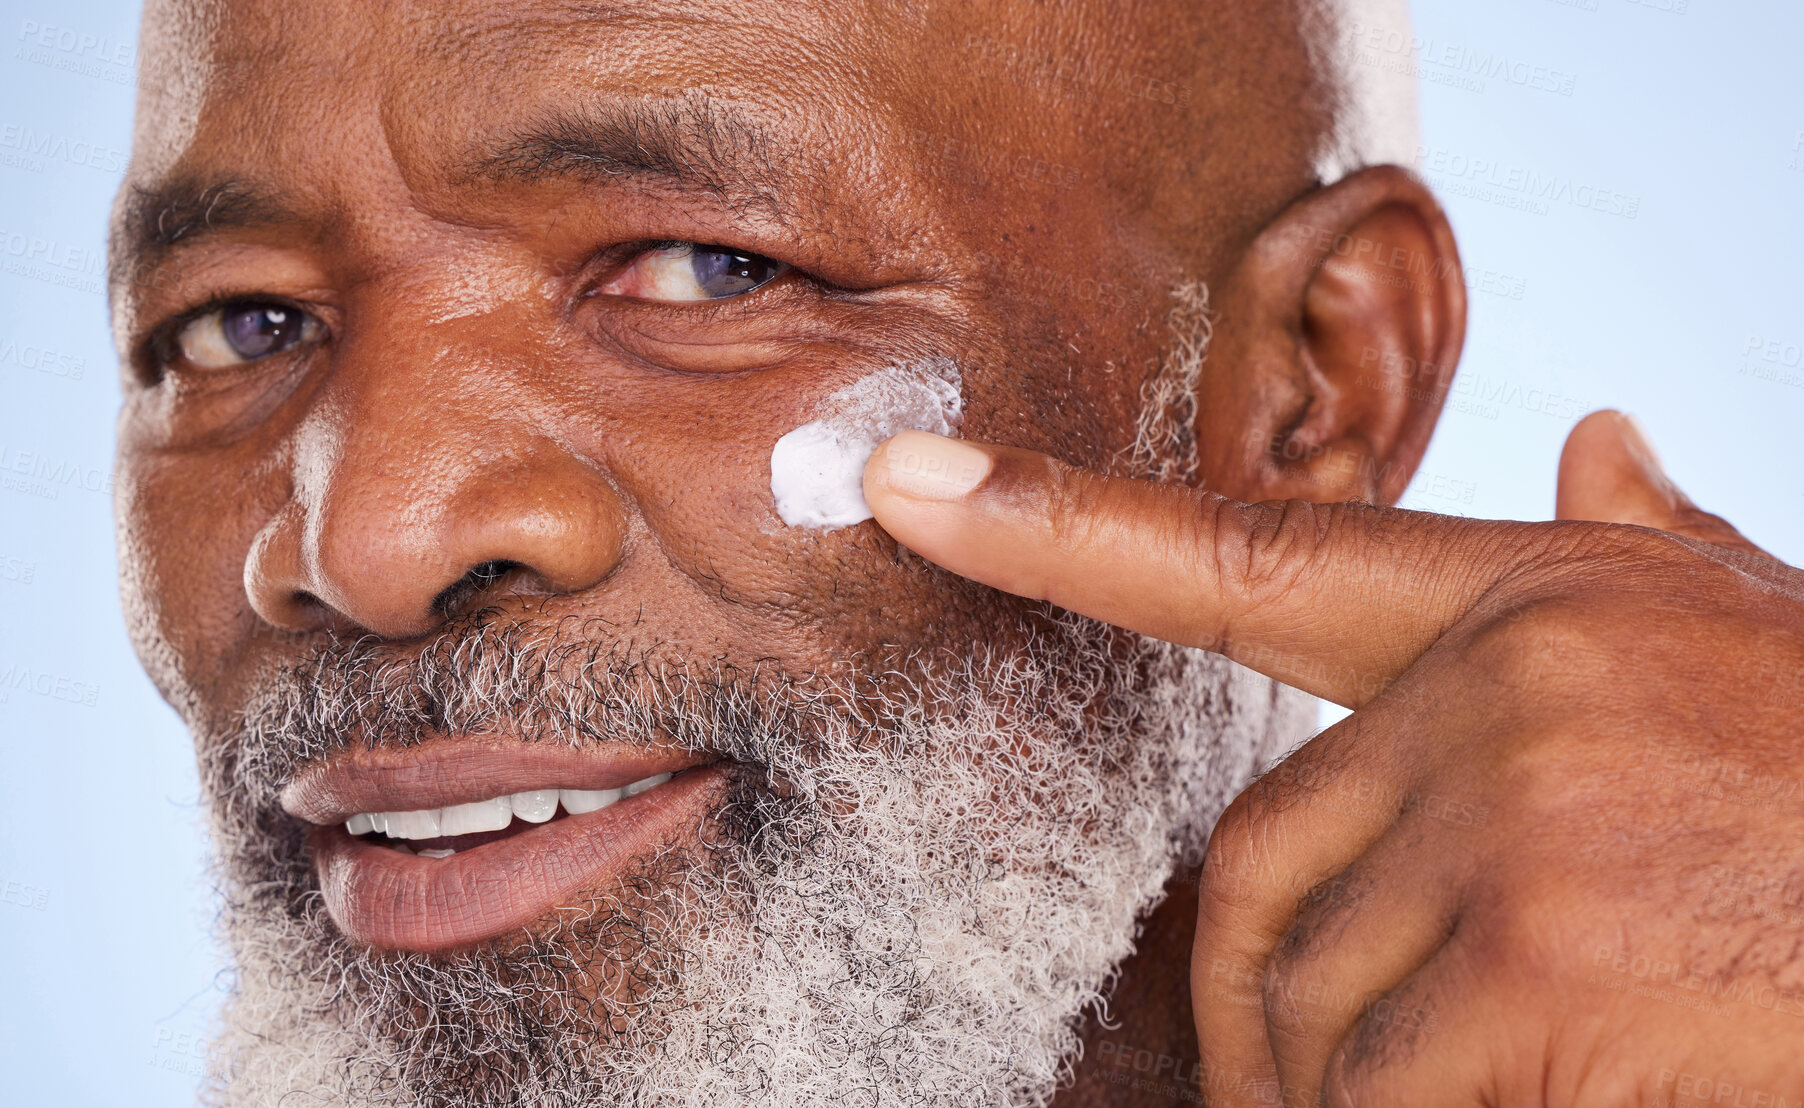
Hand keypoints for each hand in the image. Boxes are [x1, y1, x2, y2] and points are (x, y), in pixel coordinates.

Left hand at [863, 411, 1803, 1105]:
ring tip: (1469, 1086)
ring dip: (1352, 1094)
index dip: (1055, 520)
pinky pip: (1384, 1086)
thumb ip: (1666, 556)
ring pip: (1315, 1005)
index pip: (1245, 550)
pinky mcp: (1546, 956)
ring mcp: (1517, 814)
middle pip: (1251, 865)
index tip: (901, 482)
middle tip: (1324, 1083)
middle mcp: (1500, 685)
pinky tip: (1527, 1093)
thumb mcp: (1765, 644)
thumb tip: (1604, 436)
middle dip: (1270, 1007)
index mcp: (1530, 602)